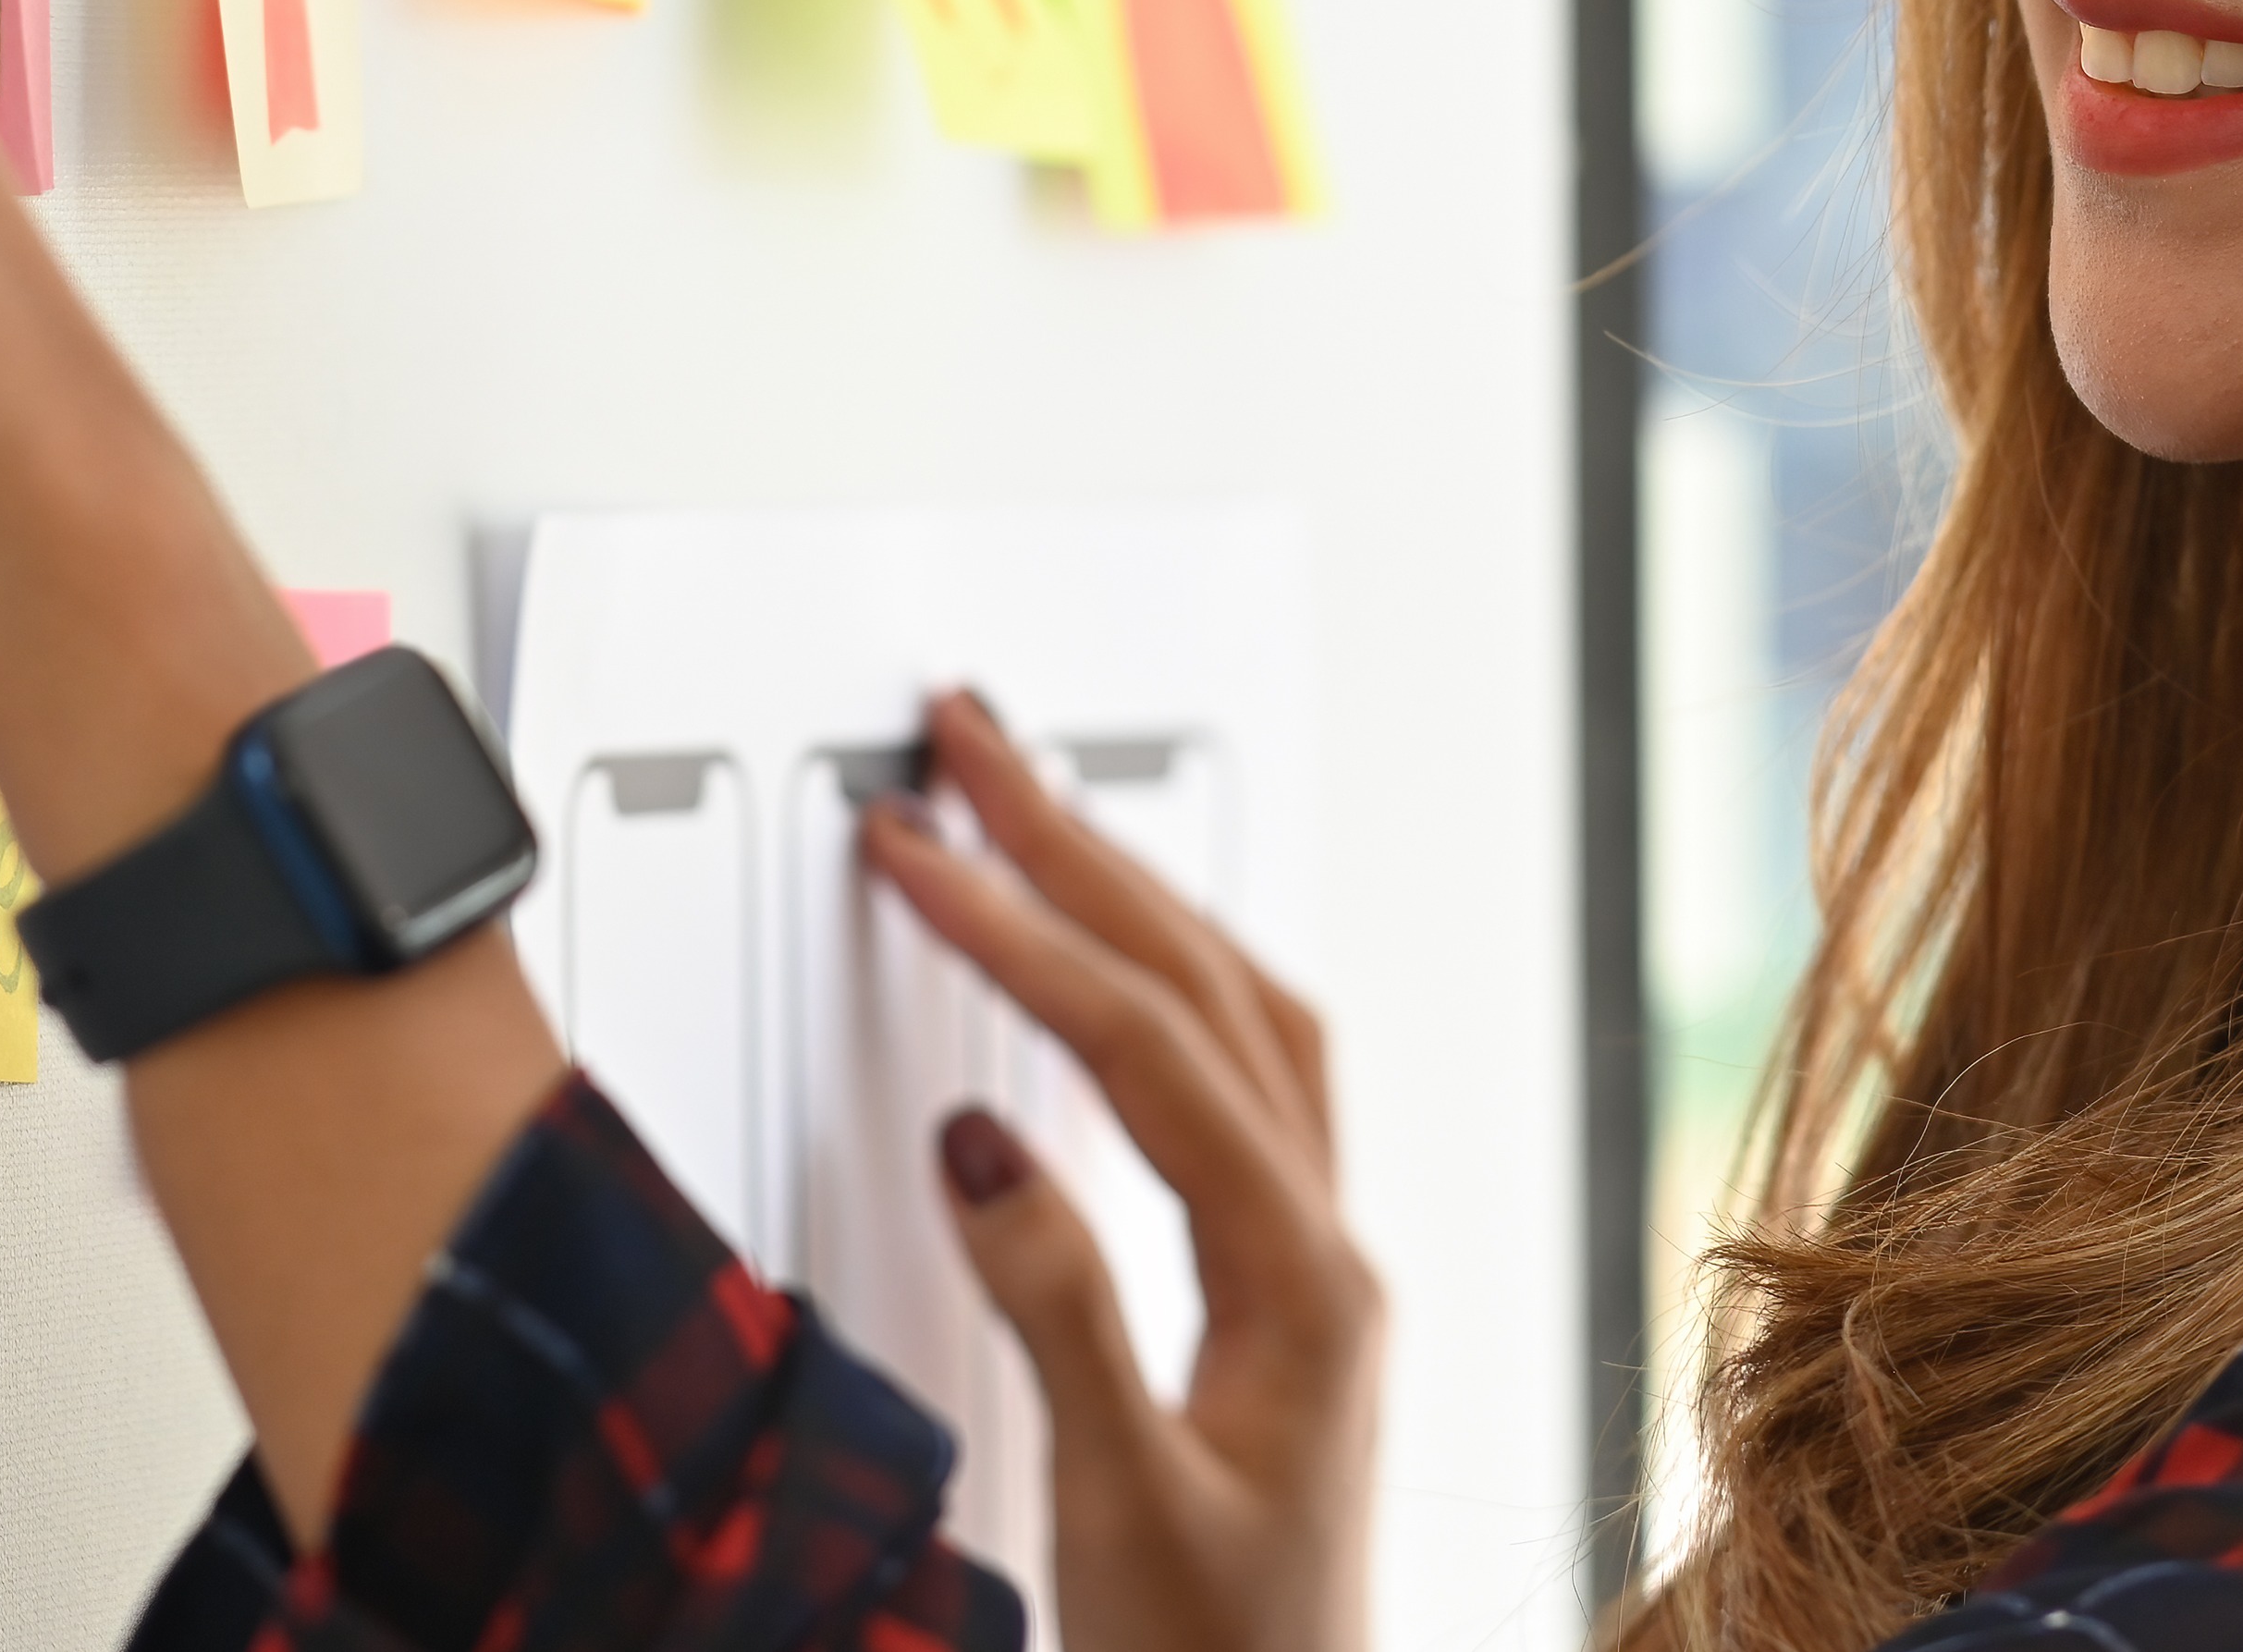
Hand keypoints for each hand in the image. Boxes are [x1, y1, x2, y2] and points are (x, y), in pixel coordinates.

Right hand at [865, 691, 1379, 1651]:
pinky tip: (1103, 980)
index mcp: (1303, 1291)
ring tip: (1026, 809)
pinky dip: (1158, 995)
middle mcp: (1326, 1258)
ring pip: (1242, 1019)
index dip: (1023, 934)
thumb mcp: (1118, 1503)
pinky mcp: (1279, 1304)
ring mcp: (1313, 1274)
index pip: (1151, 1053)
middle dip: (1081, 848)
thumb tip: (981, 1141)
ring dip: (1133, 899)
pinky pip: (1237, 1088)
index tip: (917, 848)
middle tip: (971, 739)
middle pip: (1213, 988)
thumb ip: (1059, 1311)